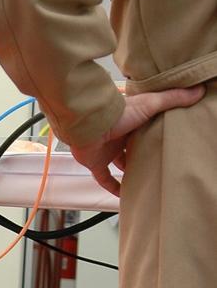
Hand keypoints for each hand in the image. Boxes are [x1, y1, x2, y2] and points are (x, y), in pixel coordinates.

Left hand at [70, 86, 205, 195]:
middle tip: (158, 162)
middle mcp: (118, 135)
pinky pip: (104, 179)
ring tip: (145, 178)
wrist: (90, 124)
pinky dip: (112, 188)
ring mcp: (106, 150)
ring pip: (119, 162)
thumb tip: (198, 91)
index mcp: (131, 120)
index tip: (167, 138)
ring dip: (129, 170)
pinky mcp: (96, 163)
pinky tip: (123, 196)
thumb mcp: (151, 103)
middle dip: (143, 153)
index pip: (145, 126)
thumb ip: (172, 99)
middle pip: (132, 146)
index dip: (155, 131)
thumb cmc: (118, 113)